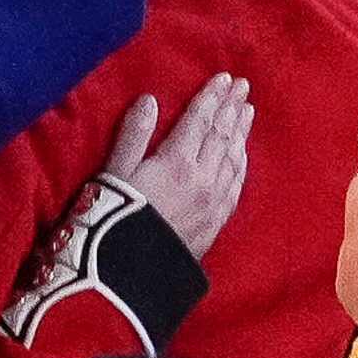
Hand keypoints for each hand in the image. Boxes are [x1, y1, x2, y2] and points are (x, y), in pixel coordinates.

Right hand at [94, 70, 252, 260]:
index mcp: (176, 162)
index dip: (212, 97)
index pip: (200, 120)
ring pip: (233, 159)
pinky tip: (242, 157)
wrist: (126, 279)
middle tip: (243, 87)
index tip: (226, 78)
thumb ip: (133, 136)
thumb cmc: (110, 222)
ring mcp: (213, 203)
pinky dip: (241, 165)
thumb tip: (150, 100)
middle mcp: (202, 180)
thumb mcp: (113, 174)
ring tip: (247, 112)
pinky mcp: (214, 225)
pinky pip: (235, 186)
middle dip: (232, 108)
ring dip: (241, 133)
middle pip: (222, 135)